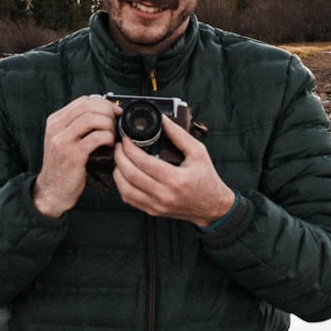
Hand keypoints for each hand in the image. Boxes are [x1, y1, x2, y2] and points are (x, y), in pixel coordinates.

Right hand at [32, 96, 120, 218]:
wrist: (52, 190)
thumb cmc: (63, 166)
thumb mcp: (64, 140)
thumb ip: (78, 126)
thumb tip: (103, 112)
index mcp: (55, 121)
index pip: (82, 101)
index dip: (102, 103)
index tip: (114, 111)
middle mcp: (56, 128)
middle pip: (88, 107)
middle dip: (107, 111)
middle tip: (116, 121)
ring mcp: (63, 141)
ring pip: (92, 119)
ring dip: (108, 124)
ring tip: (112, 135)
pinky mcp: (73, 155)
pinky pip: (97, 137)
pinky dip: (108, 138)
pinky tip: (109, 144)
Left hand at [112, 116, 235, 227]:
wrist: (212, 207)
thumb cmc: (206, 179)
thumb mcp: (198, 152)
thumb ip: (179, 135)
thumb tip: (162, 120)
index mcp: (176, 179)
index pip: (144, 162)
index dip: (130, 149)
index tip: (127, 139)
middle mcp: (164, 194)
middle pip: (130, 175)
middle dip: (120, 157)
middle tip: (120, 146)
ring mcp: (157, 205)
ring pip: (125, 189)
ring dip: (118, 172)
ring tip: (120, 159)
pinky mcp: (153, 211)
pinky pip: (129, 199)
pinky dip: (122, 185)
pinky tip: (125, 174)